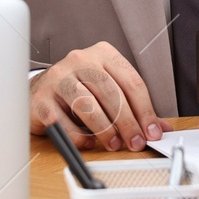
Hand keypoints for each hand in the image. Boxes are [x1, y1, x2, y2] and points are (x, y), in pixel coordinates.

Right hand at [29, 42, 172, 150]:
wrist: (39, 90)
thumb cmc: (79, 89)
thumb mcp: (108, 90)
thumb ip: (134, 107)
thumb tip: (160, 128)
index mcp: (102, 54)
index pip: (131, 81)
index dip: (145, 110)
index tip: (151, 132)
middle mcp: (80, 60)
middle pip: (111, 93)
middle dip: (128, 123)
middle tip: (135, 142)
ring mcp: (58, 78)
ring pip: (87, 105)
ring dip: (105, 130)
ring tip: (114, 144)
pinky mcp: (41, 98)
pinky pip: (63, 121)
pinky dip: (78, 136)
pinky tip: (88, 143)